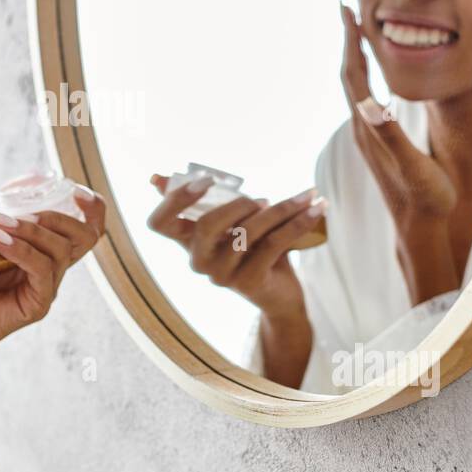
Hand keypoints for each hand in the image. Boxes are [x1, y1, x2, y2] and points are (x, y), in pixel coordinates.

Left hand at [0, 186, 107, 369]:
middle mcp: (47, 268)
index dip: (93, 208)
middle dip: (58, 216)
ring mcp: (43, 288)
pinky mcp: (36, 306)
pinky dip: (22, 250)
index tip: (75, 192)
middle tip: (22, 215)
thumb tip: (26, 203)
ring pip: (62, 250)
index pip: (84, 230)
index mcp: (39, 250)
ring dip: (31, 230)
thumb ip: (3, 216)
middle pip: (84, 237)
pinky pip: (43, 271)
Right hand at [144, 173, 322, 319]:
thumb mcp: (229, 221)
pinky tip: (316, 208)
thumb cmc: (251, 248)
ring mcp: (221, 275)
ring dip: (279, 210)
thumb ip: (204, 199)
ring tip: (304, 197)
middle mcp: (198, 260)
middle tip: (260, 198)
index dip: (174, 200)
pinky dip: (298, 222)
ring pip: (247, 233)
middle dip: (236, 205)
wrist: (280, 294)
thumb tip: (156, 177)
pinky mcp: (249, 283)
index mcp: (187, 241)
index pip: (158, 224)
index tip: (205, 180)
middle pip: (205, 226)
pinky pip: (274, 244)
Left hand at [339, 2, 459, 301]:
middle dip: (348, 41)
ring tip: (356, 32)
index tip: (346, 10)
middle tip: (346, 9)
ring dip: (355, 56)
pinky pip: (365, 98)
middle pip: (349, 75)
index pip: (353, 75)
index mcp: (368, 127)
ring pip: (355, 86)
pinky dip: (365, 76)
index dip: (350, 42)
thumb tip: (368, 103)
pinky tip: (371, 74)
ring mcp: (367, 135)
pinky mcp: (375, 141)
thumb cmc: (424, 197)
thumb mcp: (412, 166)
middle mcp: (362, 128)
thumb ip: (390, 136)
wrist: (420, 226)